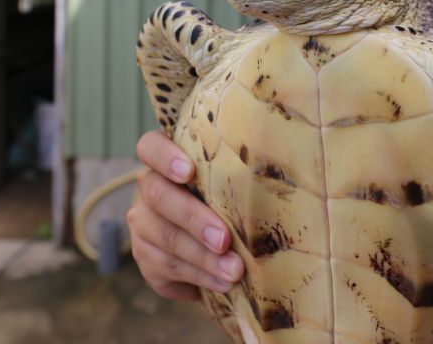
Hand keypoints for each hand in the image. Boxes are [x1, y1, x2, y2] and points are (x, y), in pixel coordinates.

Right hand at [126, 130, 244, 301]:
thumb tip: (289, 171)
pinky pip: (167, 269)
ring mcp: (143, 224)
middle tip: (224, 240)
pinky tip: (223, 284)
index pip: (150, 147)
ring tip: (234, 271)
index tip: (189, 172)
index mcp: (166, 160)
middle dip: (193, 219)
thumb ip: (240, 173)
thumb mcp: (231, 180)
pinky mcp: (146, 258)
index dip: (165, 157)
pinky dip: (199, 278)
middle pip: (158, 196)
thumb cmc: (229, 197)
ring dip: (202, 258)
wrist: (210, 239)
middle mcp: (148, 189)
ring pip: (165, 238)